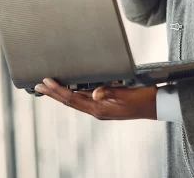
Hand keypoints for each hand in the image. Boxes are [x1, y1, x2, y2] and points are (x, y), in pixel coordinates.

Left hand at [34, 78, 157, 120]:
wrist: (155, 105)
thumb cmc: (142, 99)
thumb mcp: (126, 93)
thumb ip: (109, 91)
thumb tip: (94, 93)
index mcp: (99, 108)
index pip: (73, 99)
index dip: (58, 91)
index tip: (45, 82)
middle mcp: (97, 110)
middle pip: (70, 101)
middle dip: (53, 93)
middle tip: (38, 86)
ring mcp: (100, 109)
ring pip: (75, 101)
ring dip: (60, 94)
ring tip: (48, 87)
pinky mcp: (104, 106)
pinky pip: (83, 100)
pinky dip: (72, 94)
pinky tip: (69, 90)